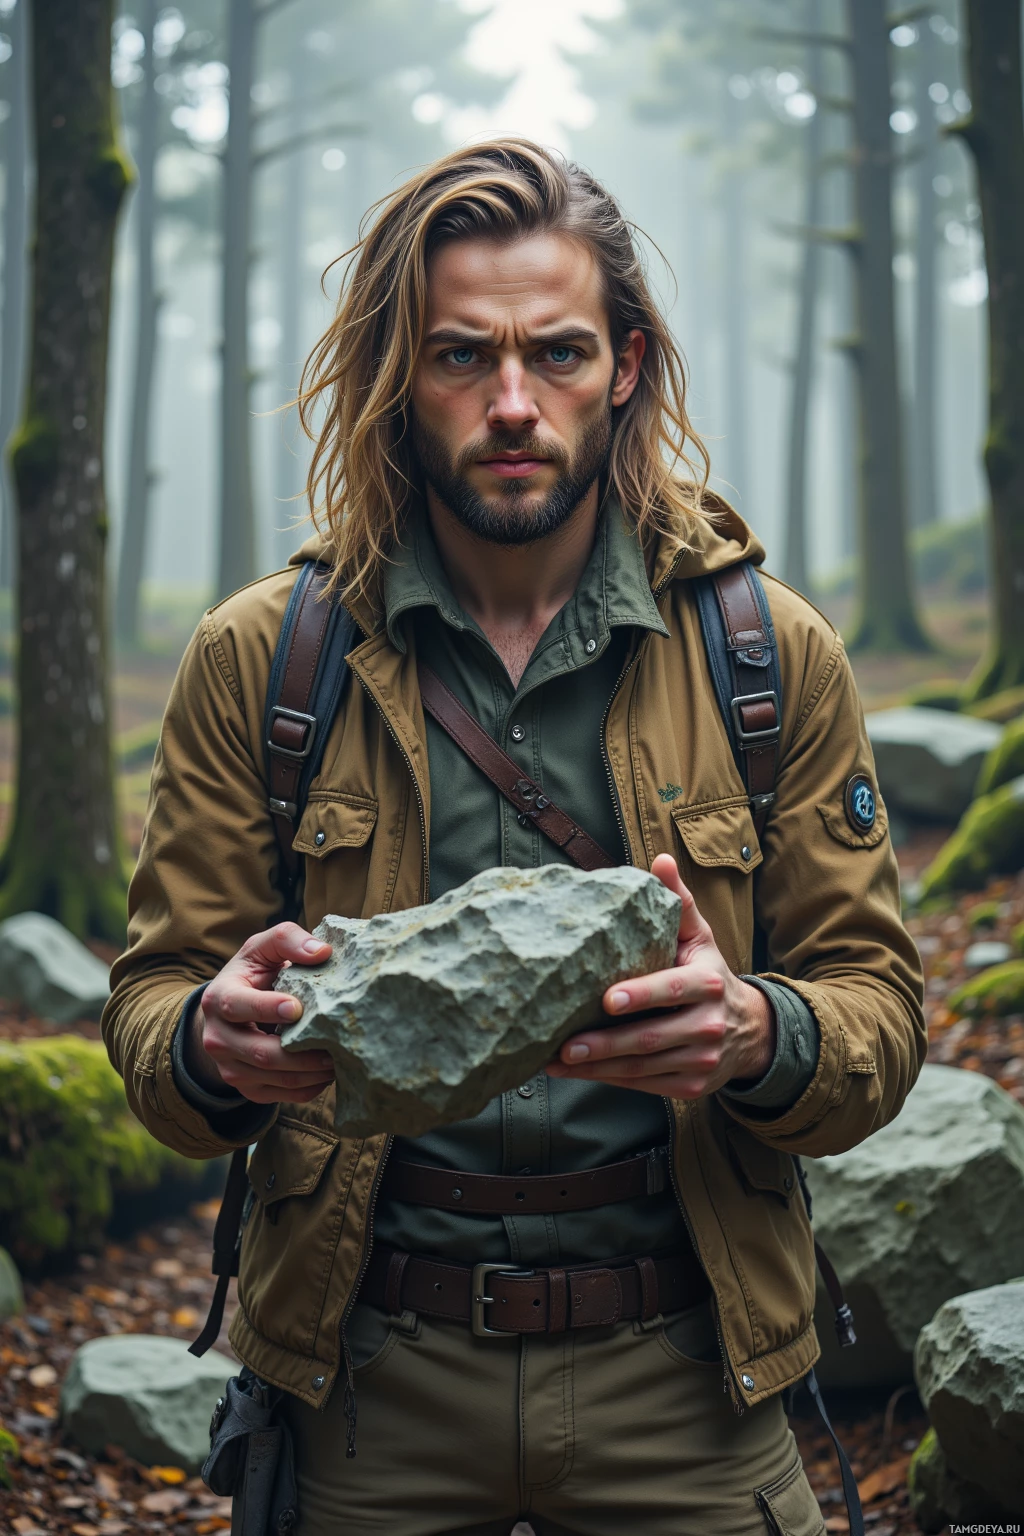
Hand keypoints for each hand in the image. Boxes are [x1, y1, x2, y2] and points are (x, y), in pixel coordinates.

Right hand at [185, 923, 334, 1104]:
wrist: (229, 1011)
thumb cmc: (253, 974)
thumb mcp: (263, 948)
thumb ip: (288, 940)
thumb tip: (322, 952)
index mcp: (219, 999)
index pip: (238, 1007)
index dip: (267, 1008)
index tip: (298, 1008)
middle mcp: (218, 1038)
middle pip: (261, 1053)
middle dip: (301, 1052)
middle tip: (336, 1043)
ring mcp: (230, 1068)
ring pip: (275, 1078)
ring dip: (311, 1072)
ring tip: (340, 1058)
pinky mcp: (248, 1088)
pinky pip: (282, 1095)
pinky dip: (310, 1087)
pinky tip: (329, 1072)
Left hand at [546, 853, 774, 1098]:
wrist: (750, 1031)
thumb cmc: (708, 975)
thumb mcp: (699, 938)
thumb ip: (679, 902)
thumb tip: (661, 860)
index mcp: (708, 983)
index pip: (672, 988)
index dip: (641, 995)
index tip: (606, 999)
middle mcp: (708, 1025)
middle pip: (650, 1038)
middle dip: (605, 1044)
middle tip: (564, 1045)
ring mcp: (700, 1059)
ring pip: (642, 1068)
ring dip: (597, 1067)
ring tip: (557, 1062)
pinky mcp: (691, 1085)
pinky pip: (644, 1085)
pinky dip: (610, 1080)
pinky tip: (578, 1073)